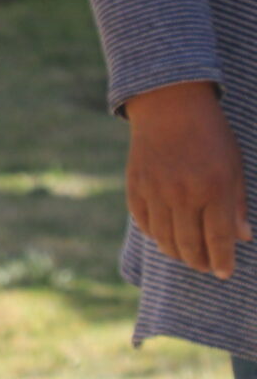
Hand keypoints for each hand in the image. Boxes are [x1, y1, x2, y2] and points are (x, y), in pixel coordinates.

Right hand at [126, 80, 251, 277]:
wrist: (169, 105)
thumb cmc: (210, 134)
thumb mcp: (234, 166)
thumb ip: (237, 203)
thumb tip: (242, 237)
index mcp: (214, 189)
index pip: (218, 238)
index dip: (222, 261)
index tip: (224, 273)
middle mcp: (183, 194)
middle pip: (189, 244)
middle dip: (198, 261)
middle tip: (204, 266)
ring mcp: (156, 190)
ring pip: (163, 238)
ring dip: (175, 252)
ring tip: (184, 255)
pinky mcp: (136, 185)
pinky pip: (143, 221)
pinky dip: (153, 233)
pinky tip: (162, 235)